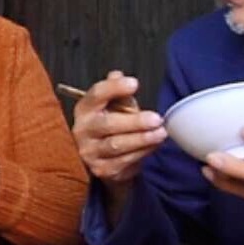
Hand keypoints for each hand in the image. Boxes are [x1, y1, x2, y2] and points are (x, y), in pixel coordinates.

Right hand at [71, 71, 165, 185]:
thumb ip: (116, 92)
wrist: (100, 159)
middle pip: (108, 124)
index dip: (114, 88)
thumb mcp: (111, 106)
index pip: (96, 95)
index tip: (134, 84)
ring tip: (160, 133)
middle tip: (156, 119)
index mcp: (84, 109)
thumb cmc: (109, 126)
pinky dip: (142, 153)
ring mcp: (90, 152)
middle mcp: (82, 131)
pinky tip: (154, 145)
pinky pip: (124, 161)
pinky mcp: (102, 169)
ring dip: (142, 139)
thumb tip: (117, 75)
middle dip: (134, 122)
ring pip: (117, 145)